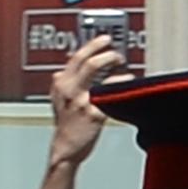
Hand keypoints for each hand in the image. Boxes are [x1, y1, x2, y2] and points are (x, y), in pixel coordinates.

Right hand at [47, 34, 126, 167]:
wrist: (66, 148)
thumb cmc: (66, 125)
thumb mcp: (60, 97)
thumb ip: (66, 79)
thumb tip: (74, 60)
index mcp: (61, 83)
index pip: (76, 57)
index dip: (92, 45)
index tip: (104, 40)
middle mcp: (69, 89)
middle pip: (87, 61)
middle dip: (104, 51)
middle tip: (116, 50)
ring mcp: (81, 101)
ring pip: (96, 73)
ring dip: (112, 64)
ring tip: (123, 66)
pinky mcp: (93, 113)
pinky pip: (110, 94)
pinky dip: (120, 85)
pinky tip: (128, 83)